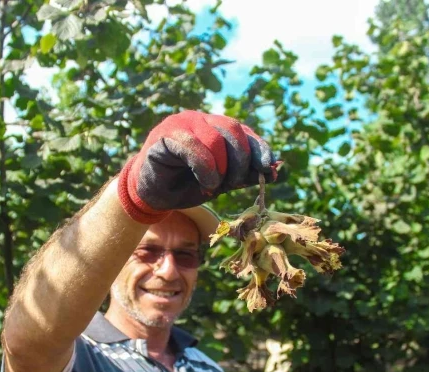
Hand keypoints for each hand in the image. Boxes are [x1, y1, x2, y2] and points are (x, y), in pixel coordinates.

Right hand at [117, 110, 279, 223]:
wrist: (151, 195)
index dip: (259, 148)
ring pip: (215, 137)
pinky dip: (205, 167)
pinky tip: (205, 183)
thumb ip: (245, 175)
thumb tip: (277, 170)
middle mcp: (201, 120)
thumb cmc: (186, 186)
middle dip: (241, 160)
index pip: (244, 131)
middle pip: (233, 129)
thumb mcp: (222, 183)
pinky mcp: (165, 134)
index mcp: (215, 128)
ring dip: (222, 167)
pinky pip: (193, 146)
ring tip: (214, 186)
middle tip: (234, 183)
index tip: (268, 168)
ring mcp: (182, 123)